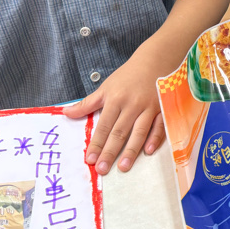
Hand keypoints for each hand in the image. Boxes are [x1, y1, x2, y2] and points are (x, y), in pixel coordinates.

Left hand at [62, 55, 166, 173]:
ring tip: (123, 167)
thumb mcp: (106, 86)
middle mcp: (131, 104)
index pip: (103, 125)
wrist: (155, 59)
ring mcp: (149, 107)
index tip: (90, 159)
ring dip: (131, 150)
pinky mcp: (163, 108)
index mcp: (115, 99)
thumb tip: (66, 113)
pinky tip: (148, 151)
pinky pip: (159, 125)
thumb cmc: (129, 75)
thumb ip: (87, 103)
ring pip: (138, 132)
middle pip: (119, 131)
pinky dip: (155, 138)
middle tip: (102, 169)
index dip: (96, 143)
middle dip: (110, 151)